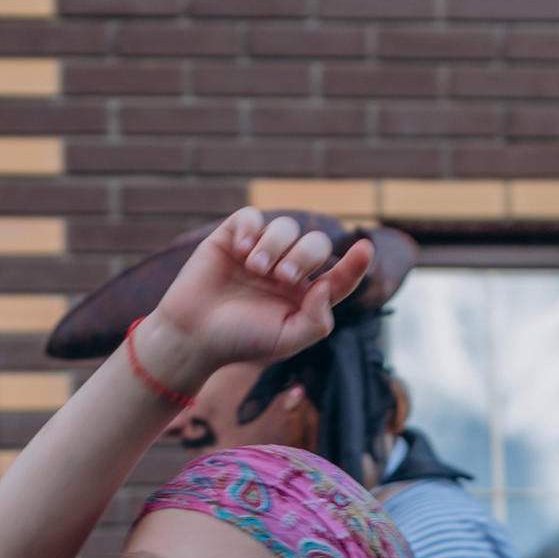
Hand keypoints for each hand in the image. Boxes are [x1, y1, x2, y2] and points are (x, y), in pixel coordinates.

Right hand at [134, 209, 372, 398]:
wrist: (193, 335)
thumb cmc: (240, 341)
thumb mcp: (286, 340)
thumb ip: (317, 320)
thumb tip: (326, 285)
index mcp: (303, 297)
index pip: (338, 277)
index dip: (354, 264)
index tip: (365, 249)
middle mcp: (286, 270)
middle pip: (316, 244)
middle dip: (304, 256)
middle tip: (281, 277)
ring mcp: (261, 251)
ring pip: (286, 227)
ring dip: (275, 246)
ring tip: (254, 269)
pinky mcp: (234, 237)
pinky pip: (253, 216)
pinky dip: (252, 229)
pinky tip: (241, 251)